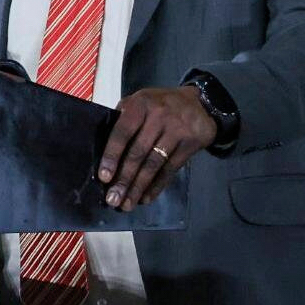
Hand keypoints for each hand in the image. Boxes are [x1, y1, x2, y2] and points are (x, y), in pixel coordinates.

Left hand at [98, 86, 217, 210]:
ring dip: (139, 187)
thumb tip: (105, 148)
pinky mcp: (189, 144)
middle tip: (113, 199)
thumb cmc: (161, 105)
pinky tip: (146, 198)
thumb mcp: (140, 101)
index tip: (104, 177)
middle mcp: (158, 116)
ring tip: (127, 204)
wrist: (200, 104)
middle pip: (138, 152)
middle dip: (124, 178)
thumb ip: (123, 117)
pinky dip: (157, 186)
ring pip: (153, 164)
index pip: (122, 132)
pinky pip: (169, 169)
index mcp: (141, 104)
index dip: (112, 155)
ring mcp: (176, 130)